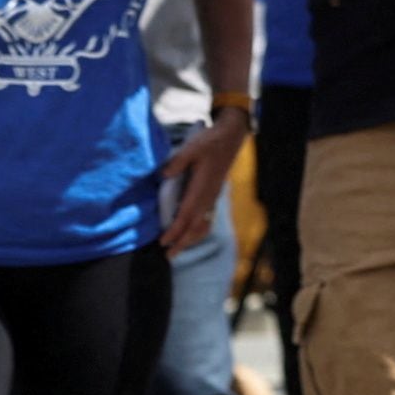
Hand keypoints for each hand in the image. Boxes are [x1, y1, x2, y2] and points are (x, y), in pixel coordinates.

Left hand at [154, 110, 245, 254]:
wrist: (230, 138)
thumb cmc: (210, 142)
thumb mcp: (192, 147)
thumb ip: (177, 162)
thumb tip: (164, 175)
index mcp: (202, 188)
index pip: (186, 216)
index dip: (175, 231)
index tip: (163, 242)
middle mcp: (208, 197)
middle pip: (194, 227)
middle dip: (182, 243)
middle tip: (169, 256)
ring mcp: (212, 197)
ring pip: (203, 225)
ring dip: (190, 239)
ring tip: (178, 249)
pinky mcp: (214, 195)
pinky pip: (207, 219)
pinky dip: (198, 230)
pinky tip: (191, 233)